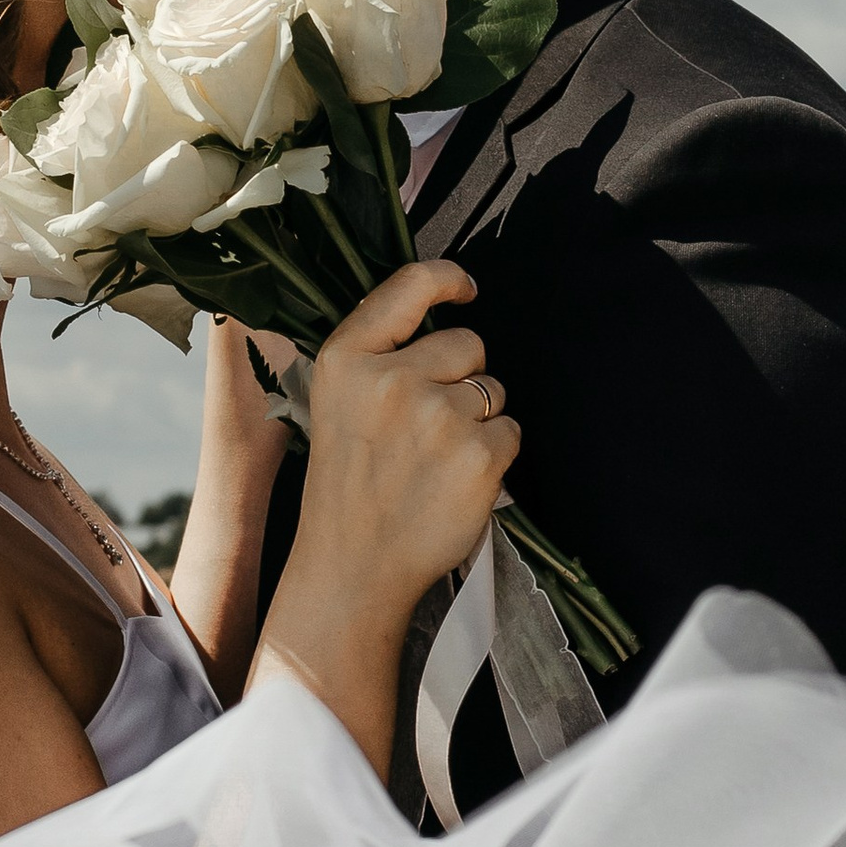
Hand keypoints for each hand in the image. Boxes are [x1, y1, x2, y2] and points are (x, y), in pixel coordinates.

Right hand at [251, 261, 519, 775]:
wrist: (353, 567)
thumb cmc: (350, 485)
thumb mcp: (335, 402)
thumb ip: (378, 354)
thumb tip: (438, 313)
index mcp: (348, 357)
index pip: (411, 285)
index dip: (447, 279)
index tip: (466, 289)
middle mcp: (391, 379)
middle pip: (468, 343)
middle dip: (461, 377)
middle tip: (425, 429)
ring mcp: (437, 417)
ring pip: (493, 390)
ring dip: (479, 420)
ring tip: (435, 462)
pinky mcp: (477, 455)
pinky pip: (511, 431)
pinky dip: (495, 457)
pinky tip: (456, 483)